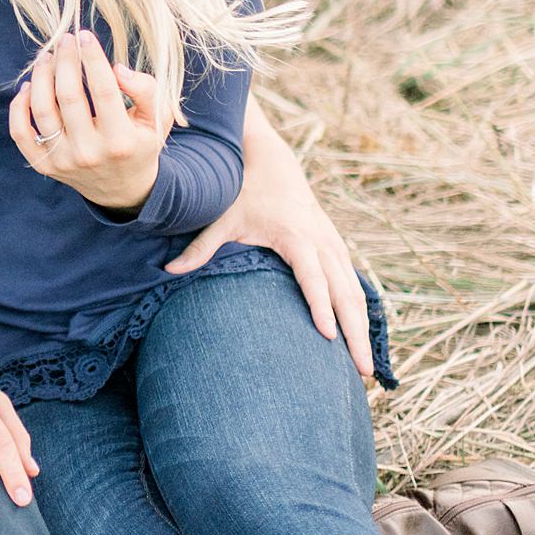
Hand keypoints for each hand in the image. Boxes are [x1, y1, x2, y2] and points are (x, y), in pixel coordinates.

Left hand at [9, 30, 173, 211]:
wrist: (123, 188)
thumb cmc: (140, 143)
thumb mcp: (157, 119)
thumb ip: (147, 90)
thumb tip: (117, 69)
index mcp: (121, 141)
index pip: (104, 91)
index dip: (92, 60)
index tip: (85, 36)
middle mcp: (90, 153)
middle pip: (69, 97)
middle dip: (65, 61)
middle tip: (65, 40)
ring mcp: (64, 162)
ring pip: (42, 110)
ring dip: (40, 77)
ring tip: (47, 57)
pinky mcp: (45, 166)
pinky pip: (21, 134)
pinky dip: (18, 107)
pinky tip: (28, 86)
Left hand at [165, 119, 375, 378]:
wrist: (273, 162)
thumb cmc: (244, 193)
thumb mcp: (222, 218)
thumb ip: (199, 248)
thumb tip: (168, 271)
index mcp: (296, 237)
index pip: (312, 278)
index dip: (320, 306)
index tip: (327, 337)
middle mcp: (322, 243)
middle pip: (345, 294)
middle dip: (354, 333)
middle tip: (362, 372)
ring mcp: (334, 246)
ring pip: (356, 293)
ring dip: (364, 329)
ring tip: (367, 369)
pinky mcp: (337, 249)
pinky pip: (355, 286)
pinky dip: (362, 314)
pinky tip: (363, 342)